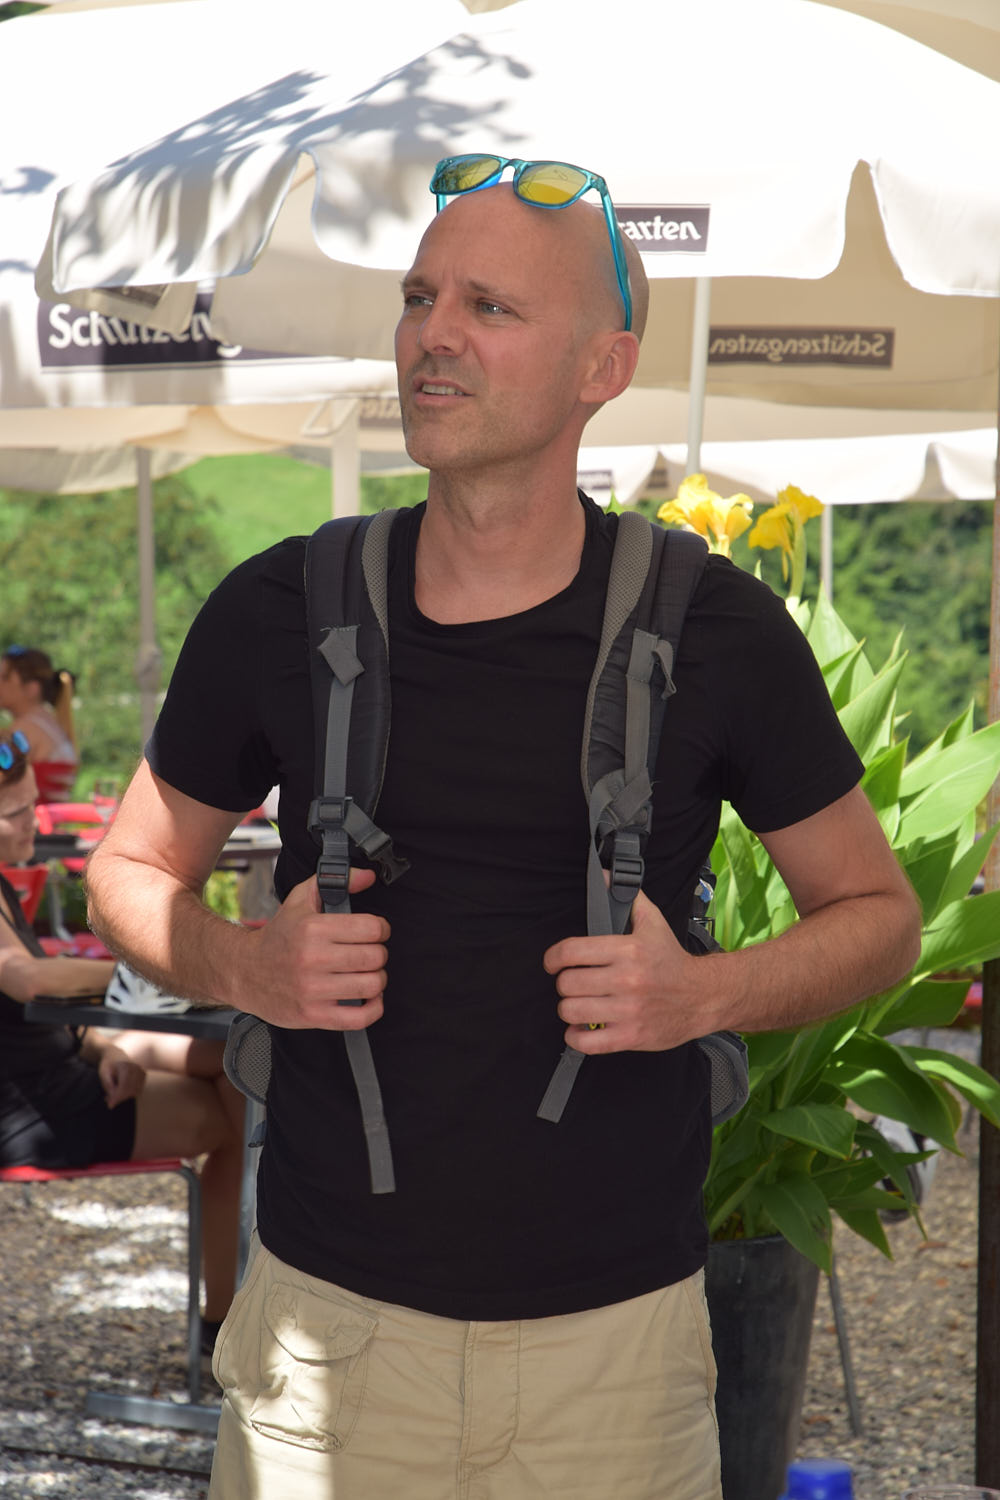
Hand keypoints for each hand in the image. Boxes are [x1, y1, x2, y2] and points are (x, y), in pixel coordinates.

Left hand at [97, 1046, 145, 1107]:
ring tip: (112, 1093)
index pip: (124, 1087)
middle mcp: (137, 1068)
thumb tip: (113, 1099)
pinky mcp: (144, 1076)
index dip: (117, 1098)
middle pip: (129, 1091)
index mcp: (126, 1066)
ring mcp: (142, 1072)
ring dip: (123, 1097)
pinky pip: (137, 1090)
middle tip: (107, 1100)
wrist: (115, 1055)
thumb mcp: (103, 1073)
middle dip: (118, 1098)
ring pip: (134, 1092)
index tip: (110, 1106)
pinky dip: (128, 1094)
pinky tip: (120, 1090)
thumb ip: (107, 1085)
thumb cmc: (108, 1065)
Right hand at [239, 867, 389, 1030]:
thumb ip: (334, 881)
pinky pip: (359, 1018)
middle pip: (375, 957)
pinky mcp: (313, 1015)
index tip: (376, 932)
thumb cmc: (277, 937)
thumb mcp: (300, 900)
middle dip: (379, 954)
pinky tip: (369, 999)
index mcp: (312, 928)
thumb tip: (368, 876)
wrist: (244, 972)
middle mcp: (312, 958)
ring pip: (371, 985)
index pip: (371, 928)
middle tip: (370, 953)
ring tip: (367, 974)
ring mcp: (312, 989)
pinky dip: (373, 1009)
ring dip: (377, 980)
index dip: (381, 928)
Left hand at [542, 889, 703, 1053]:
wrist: (703, 996)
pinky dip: (576, 1036)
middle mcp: (626, 980)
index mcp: (628, 950)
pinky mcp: (631, 1036)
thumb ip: (628, 898)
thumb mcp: (653, 922)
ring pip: (571, 1011)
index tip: (553, 962)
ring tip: (580, 1003)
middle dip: (564, 983)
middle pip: (566, 983)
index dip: (553, 957)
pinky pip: (586, 1042)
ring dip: (569, 1008)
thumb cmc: (673, 961)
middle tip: (574, 983)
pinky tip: (581, 1028)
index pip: (571, 951)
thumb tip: (604, 877)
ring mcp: (628, 1011)